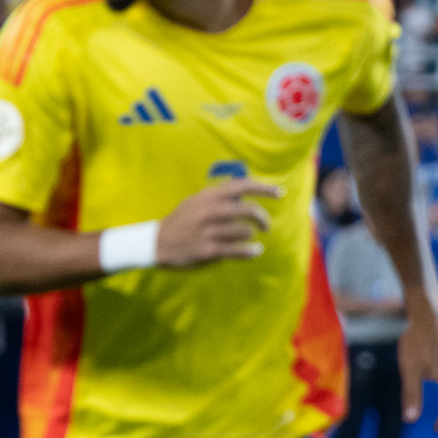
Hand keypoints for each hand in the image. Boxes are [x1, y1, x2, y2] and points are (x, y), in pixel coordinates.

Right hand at [154, 176, 280, 265]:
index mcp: (209, 196)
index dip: (264, 188)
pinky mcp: (209, 250)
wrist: (157, 242)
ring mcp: (209, 231)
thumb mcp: (196, 200)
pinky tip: (255, 250)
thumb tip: (243, 191)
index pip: (242, 186)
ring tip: (248, 238)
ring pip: (245, 231)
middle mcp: (210, 211)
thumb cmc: (181, 220)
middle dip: (263, 219)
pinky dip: (250, 251)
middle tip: (266, 226)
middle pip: (249, 210)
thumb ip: (218, 196)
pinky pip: (238, 250)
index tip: (279, 192)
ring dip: (251, 236)